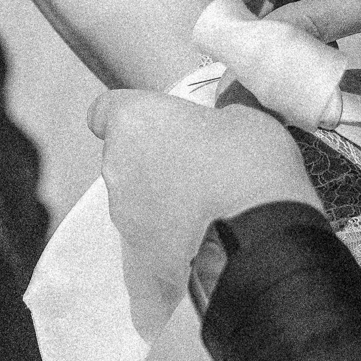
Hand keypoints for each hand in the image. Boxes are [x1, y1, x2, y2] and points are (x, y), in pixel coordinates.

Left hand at [88, 89, 312, 270]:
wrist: (257, 238)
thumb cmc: (247, 163)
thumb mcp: (242, 117)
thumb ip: (210, 117)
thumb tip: (210, 127)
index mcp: (132, 121)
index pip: (103, 112)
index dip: (128, 117)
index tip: (155, 124)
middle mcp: (114, 165)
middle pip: (123, 155)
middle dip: (152, 157)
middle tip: (196, 164)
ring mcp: (121, 210)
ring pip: (133, 194)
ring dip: (159, 195)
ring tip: (204, 204)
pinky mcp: (136, 248)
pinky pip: (149, 229)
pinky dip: (168, 228)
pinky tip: (203, 232)